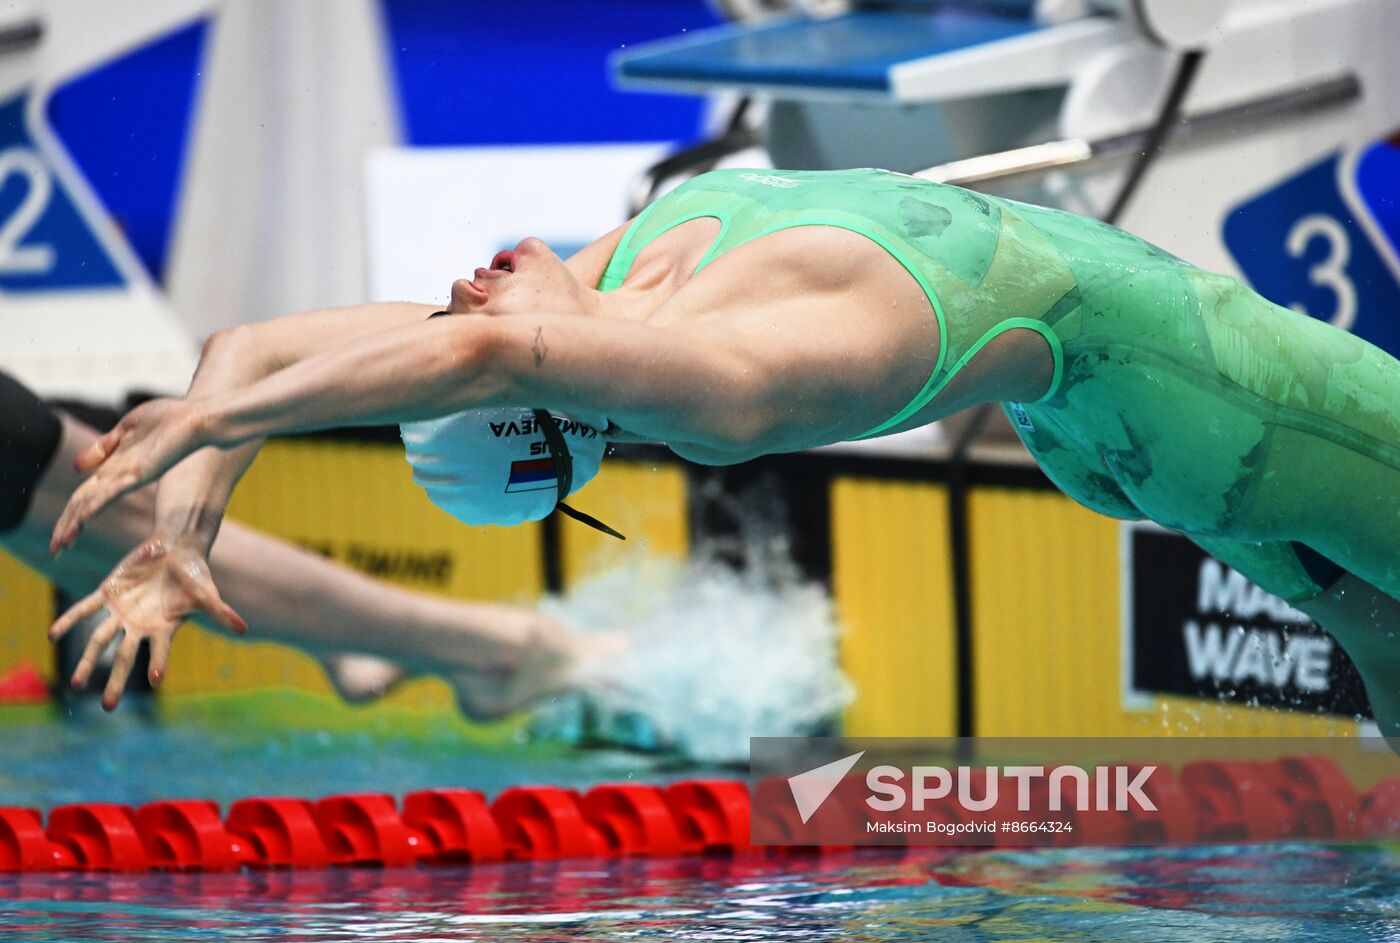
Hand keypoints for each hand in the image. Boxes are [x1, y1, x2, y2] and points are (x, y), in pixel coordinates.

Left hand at [47, 536, 246, 709]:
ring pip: (100, 639)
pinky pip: (85, 609)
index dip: (158, 664)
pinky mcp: (108, 593)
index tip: (157, 681)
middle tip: (108, 707)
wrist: (175, 548)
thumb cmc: (194, 573)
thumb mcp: (206, 593)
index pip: (160, 651)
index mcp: (164, 628)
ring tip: (77, 684)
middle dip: (116, 682)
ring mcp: (122, 611)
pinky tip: (54, 633)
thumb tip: (243, 629)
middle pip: (124, 658)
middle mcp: (140, 625)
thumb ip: (219, 612)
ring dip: (88, 661)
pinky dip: (70, 620)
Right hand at [50, 398, 207, 552]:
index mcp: (115, 467)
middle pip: (85, 504)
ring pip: (95, 502)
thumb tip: (77, 467)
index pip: (83, 496)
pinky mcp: (144, 471)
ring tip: (63, 543)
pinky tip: (85, 517)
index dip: (68, 515)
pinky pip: (116, 489)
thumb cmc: (169, 419)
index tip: (57, 538)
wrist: (197, 416)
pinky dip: (99, 501)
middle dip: (67, 526)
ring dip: (77, 521)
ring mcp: (131, 474)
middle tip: (54, 552)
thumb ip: (104, 447)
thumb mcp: (127, 429)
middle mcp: (121, 475)